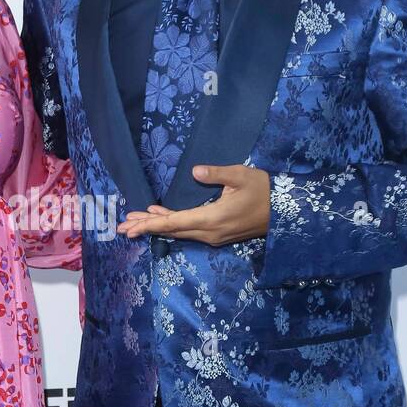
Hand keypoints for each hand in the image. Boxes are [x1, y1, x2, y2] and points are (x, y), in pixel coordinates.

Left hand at [116, 164, 270, 245]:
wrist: (285, 212)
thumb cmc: (264, 191)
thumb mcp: (241, 176)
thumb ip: (217, 174)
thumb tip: (195, 171)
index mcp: (211, 219)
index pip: (173, 223)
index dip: (149, 224)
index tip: (129, 226)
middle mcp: (208, 232)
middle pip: (171, 230)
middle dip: (146, 227)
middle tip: (121, 225)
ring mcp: (213, 235)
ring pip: (178, 231)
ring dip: (156, 225)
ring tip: (133, 221)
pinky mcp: (217, 234)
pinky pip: (188, 230)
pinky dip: (171, 223)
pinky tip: (159, 217)